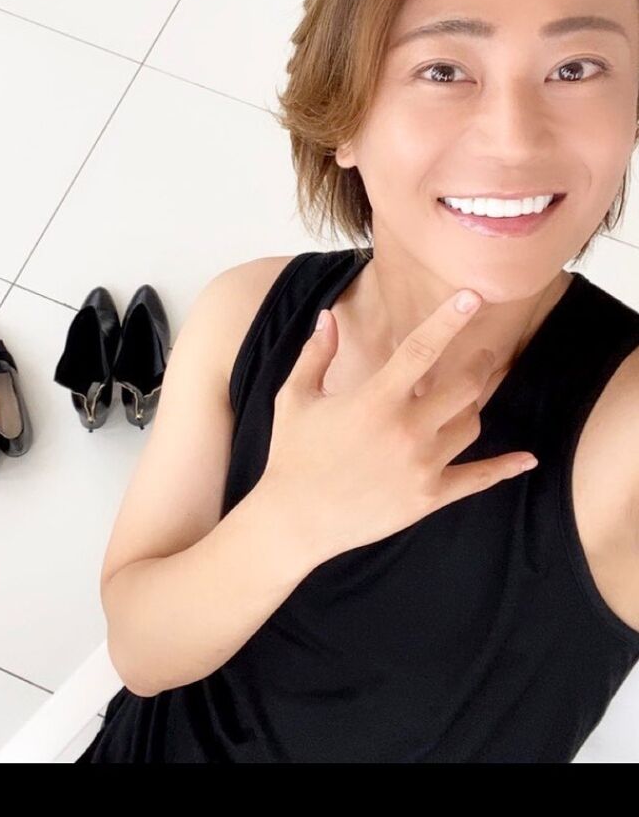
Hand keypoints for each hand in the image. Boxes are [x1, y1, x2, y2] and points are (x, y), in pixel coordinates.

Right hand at [262, 288, 537, 565]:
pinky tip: (526, 459)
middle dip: (478, 363)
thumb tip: (327, 316)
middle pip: (466, 385)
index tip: (473, 296)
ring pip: (471, 424)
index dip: (450, 319)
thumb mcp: (296, 398)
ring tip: (460, 400)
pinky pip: (479, 477)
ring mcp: (423, 466)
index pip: (423, 349)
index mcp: (377, 401)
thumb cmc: (292, 455)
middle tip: (480, 353)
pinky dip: (505, 467)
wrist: (294, 520)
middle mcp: (407, 431)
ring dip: (471, 406)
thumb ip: (316, 354)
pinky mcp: (430, 497)